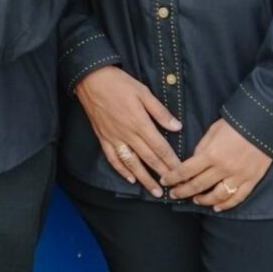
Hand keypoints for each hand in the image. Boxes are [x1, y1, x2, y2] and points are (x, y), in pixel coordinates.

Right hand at [74, 65, 181, 197]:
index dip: (172, 161)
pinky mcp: (103, 138)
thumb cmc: (119, 84)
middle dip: (162, 174)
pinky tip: (130, 178)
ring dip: (144, 179)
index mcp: (140, 123)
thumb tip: (177, 127)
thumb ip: (160, 112)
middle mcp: (128, 134)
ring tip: (154, 191)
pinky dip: (121, 170)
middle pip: (148, 159)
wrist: (91, 80)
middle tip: (173, 188)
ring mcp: (114, 138)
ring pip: (131, 163)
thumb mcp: (143, 93)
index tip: (181, 171)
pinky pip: (113, 158)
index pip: (160, 147)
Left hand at [163, 120, 270, 210]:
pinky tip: (217, 207)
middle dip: (183, 192)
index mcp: (210, 154)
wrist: (263, 124)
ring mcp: (238, 176)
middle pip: (199, 186)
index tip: (165, 182)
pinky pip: (238, 197)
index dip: (173, 178)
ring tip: (196, 200)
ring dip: (204, 200)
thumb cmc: (234, 124)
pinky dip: (227, 205)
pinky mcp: (251, 180)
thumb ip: (201, 149)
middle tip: (174, 195)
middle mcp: (223, 168)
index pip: (186, 171)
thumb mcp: (212, 132)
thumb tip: (192, 163)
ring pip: (218, 196)